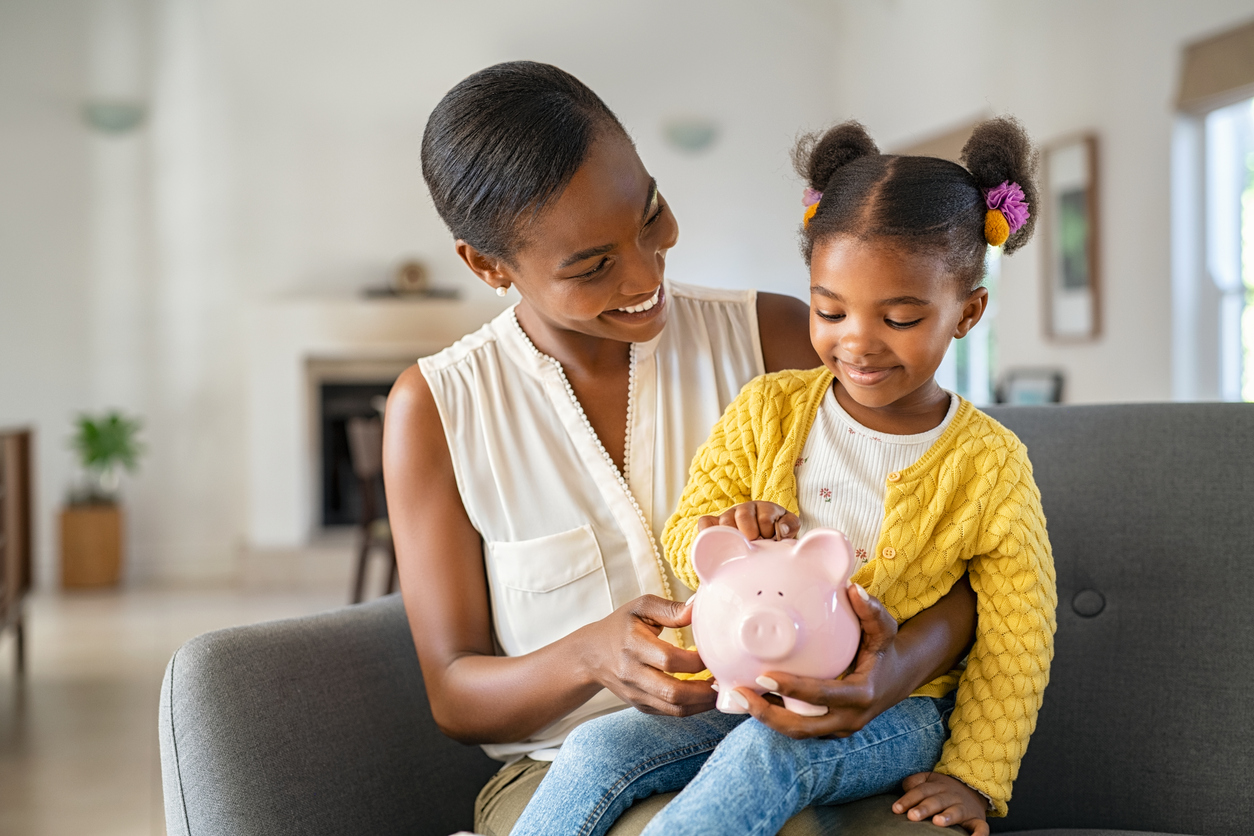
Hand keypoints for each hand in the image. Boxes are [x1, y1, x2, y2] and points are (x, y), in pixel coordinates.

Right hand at [583, 595, 716, 716]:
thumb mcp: (641, 608)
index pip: (668, 659)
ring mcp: (636, 694)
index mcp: (632, 645)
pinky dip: (693, 708)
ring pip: (674, 708)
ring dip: (702, 703)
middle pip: (672, 691)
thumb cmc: (620, 626)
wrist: (591, 655)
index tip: (714, 653)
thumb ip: (670, 609)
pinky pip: (670, 713)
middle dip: (704, 689)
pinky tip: (706, 696)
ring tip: (720, 689)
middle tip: (724, 678)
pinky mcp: (641, 706)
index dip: (695, 660)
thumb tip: (698, 607)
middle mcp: (632, 673)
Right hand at [697, 501, 798, 540]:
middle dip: (751, 534)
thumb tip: (781, 529)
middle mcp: (745, 509)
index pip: (764, 516)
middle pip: (742, 516)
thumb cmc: (776, 537)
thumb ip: (790, 525)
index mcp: (764, 508)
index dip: (768, 532)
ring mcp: (728, 517)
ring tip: (741, 548)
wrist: (762, 547)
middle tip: (755, 546)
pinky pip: (705, 524)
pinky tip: (718, 543)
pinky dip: (708, 532)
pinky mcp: (714, 525)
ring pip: (725, 522)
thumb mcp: (789, 529)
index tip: (771, 541)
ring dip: (734, 537)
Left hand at [732, 581, 915, 737]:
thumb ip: (871, 610)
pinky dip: (777, 717)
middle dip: (768, 714)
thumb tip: (853, 588)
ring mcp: (839, 729)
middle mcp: (850, 719)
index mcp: (861, 695)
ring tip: (739, 695)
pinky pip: (801, 728)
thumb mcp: (885, 629)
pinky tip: (754, 699)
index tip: (764, 676)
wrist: (899, 677)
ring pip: (798, 733)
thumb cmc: (887, 649)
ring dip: (767, 718)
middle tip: (740, 692)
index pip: (822, 696)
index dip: (792, 689)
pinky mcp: (830, 730)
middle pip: (803, 728)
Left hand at [894, 772, 988, 835]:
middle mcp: (951, 796)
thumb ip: (914, 783)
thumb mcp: (928, 780)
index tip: (896, 809)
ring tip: (937, 822)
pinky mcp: (977, 820)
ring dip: (947, 816)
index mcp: (937, 786)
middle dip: (924, 808)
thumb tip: (905, 788)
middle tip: (912, 816)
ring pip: (956, 811)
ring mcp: (965, 808)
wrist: (973, 788)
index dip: (908, 799)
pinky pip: (981, 827)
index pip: (921, 791)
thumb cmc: (943, 789)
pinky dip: (979, 834)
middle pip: (936, 801)